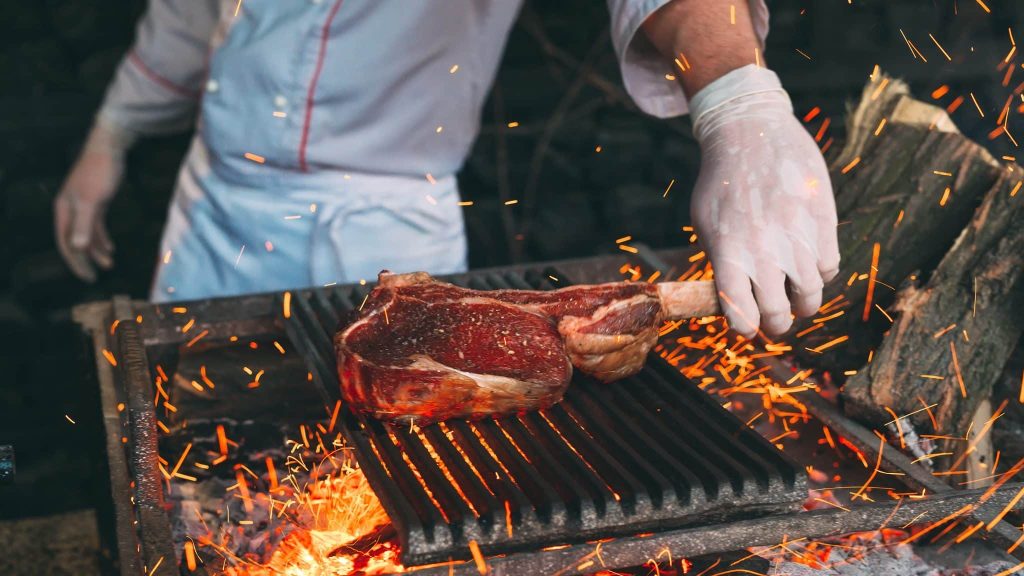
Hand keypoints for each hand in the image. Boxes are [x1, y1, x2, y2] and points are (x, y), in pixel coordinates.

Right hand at [54, 123, 131, 281]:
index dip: (76, 262)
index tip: (87, 277)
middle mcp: (70, 209)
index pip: (67, 242)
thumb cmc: (100, 172)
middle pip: (74, 241)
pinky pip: (96, 225)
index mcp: (64, 210)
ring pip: (87, 234)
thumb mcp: (94, 200)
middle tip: (94, 278)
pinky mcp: (96, 202)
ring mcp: (83, 206)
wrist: (109, 147)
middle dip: (84, 260)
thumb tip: (78, 247)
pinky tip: (110, 248)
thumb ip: (85, 223)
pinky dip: (102, 237)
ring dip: (96, 250)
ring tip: (109, 265)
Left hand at [689, 65, 839, 337]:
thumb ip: (720, 262)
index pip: (741, 315)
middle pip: (780, 315)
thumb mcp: (705, 222)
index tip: (748, 327)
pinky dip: (821, 273)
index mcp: (728, 254)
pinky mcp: (823, 222)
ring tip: (795, 297)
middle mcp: (764, 252)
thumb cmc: (721, 181)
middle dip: (777, 325)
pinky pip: (830, 267)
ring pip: (811, 297)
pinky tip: (808, 263)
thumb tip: (732, 299)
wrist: (751, 130)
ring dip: (803, 303)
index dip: (746, 328)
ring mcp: (797, 238)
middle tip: (775, 320)